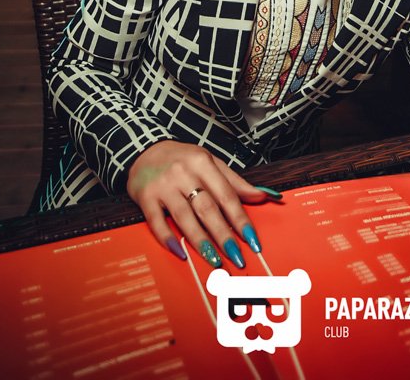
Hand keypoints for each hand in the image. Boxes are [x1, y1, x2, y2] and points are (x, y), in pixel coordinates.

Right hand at [126, 140, 276, 266]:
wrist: (146, 149)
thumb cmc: (183, 159)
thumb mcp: (211, 162)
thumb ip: (236, 182)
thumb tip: (264, 196)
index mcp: (203, 162)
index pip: (227, 195)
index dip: (241, 219)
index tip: (252, 239)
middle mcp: (184, 172)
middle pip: (207, 208)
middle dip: (224, 235)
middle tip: (236, 256)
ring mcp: (164, 185)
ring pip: (185, 217)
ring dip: (201, 241)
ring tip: (214, 259)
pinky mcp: (145, 196)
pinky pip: (157, 221)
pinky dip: (168, 238)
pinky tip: (180, 252)